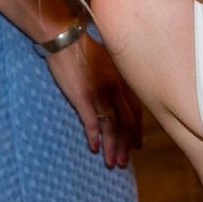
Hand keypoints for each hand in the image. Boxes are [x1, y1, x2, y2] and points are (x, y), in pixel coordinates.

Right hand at [47, 31, 141, 168]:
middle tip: (124, 162)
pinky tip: (94, 148)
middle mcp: (115, 89)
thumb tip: (120, 91)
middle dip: (125, 145)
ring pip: (111, 127)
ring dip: (112, 147)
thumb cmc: (85, 47)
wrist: (66, 39)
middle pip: (126, 124)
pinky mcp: (82, 98)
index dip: (136, 131)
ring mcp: (99, 94)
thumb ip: (117, 78)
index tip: (136, 145)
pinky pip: (92, 122)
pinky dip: (94, 137)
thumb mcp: (109, 60)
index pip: (135, 112)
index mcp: (124, 81)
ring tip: (111, 162)